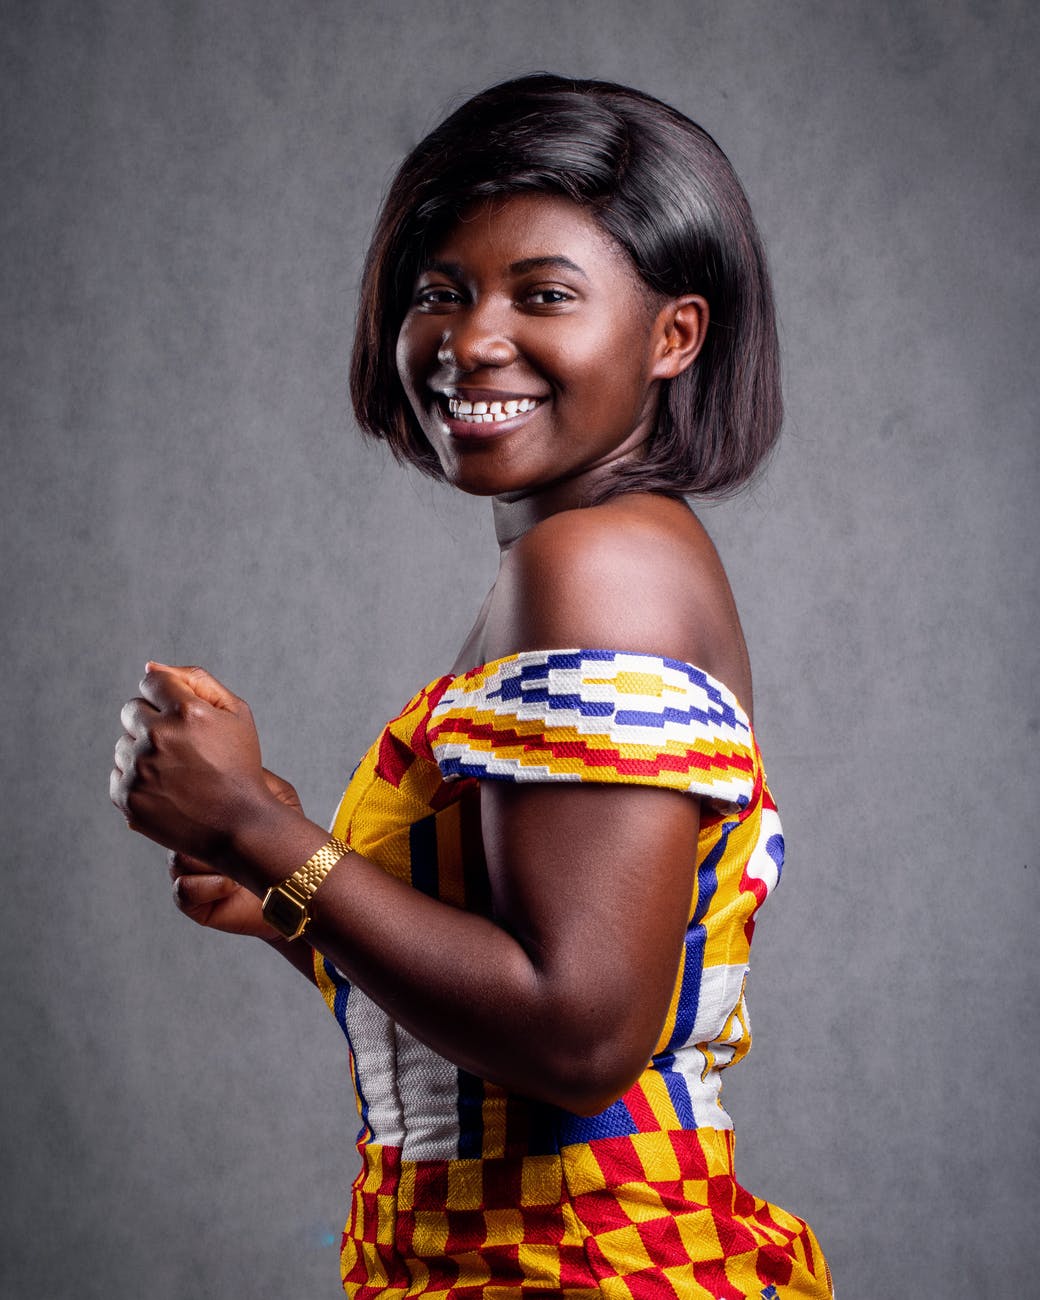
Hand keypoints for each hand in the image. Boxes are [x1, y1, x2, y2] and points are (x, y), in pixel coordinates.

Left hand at [111, 663, 274, 865]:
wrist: (240, 825)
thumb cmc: (240, 766)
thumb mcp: (236, 714)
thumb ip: (197, 680)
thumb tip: (150, 667)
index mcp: (187, 711)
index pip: (152, 682)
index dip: (167, 698)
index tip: (181, 718)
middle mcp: (158, 737)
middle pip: (131, 710)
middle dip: (153, 722)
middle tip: (180, 748)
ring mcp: (139, 769)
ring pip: (123, 743)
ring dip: (143, 752)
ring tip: (176, 772)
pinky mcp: (126, 797)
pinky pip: (118, 773)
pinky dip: (137, 779)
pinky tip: (165, 789)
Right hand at [168, 769, 305, 939]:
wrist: (297, 887)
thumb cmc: (288, 840)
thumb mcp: (279, 798)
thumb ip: (255, 776)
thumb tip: (234, 753)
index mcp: (205, 816)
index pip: (183, 801)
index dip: (198, 804)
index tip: (224, 807)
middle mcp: (191, 842)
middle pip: (175, 830)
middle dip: (207, 835)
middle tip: (235, 840)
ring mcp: (188, 871)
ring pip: (179, 859)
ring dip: (216, 863)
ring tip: (242, 866)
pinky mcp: (192, 902)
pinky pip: (183, 889)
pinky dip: (210, 886)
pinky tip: (231, 885)